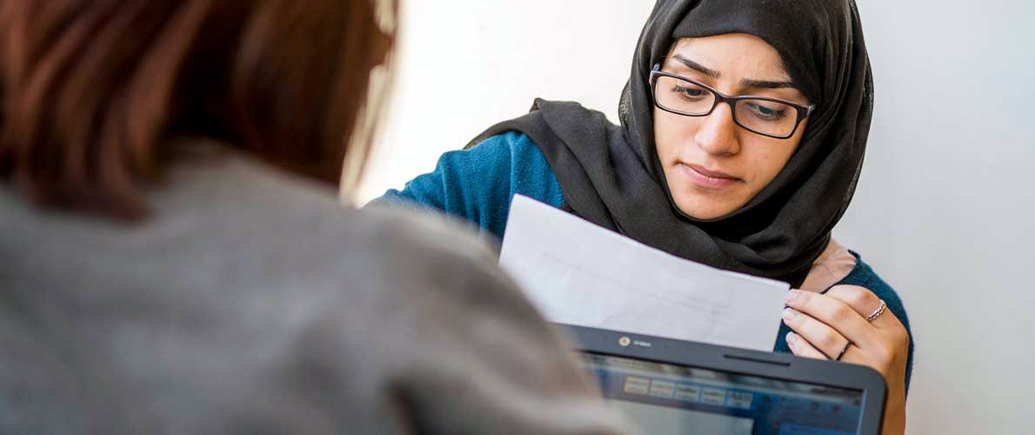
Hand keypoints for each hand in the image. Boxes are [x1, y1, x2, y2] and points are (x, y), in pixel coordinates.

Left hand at [782, 285, 909, 434]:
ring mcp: (865, 366)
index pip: (861, 297)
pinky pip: (815, 357)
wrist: (886, 409)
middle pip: (837, 312)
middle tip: (792, 299)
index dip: (833, 291)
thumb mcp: (883, 342)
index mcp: (892, 331)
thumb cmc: (878, 371)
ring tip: (789, 316)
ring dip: (800, 321)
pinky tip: (793, 339)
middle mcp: (882, 347)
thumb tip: (819, 297)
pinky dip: (799, 345)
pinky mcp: (846, 381)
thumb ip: (862, 319)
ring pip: (824, 334)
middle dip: (808, 302)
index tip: (815, 292)